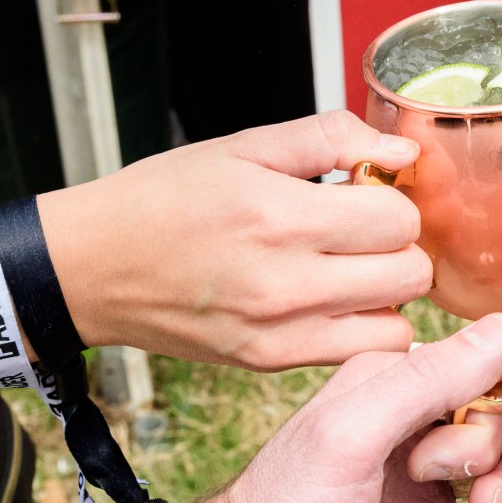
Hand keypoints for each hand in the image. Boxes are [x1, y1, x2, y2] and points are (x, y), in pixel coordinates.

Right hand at [40, 111, 431, 368]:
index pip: (399, 218)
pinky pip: (360, 353)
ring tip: (353, 267)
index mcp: (282, 217)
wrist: (90, 268)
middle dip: (400, 244)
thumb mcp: (245, 145)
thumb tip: (400, 152)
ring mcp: (281, 333)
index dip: (392, 197)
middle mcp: (287, 283)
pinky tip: (335, 299)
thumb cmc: (164, 199)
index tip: (365, 191)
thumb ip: (332, 139)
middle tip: (364, 229)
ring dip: (389, 292)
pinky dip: (365, 327)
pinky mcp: (271, 363)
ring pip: (399, 323)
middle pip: (411, 272)